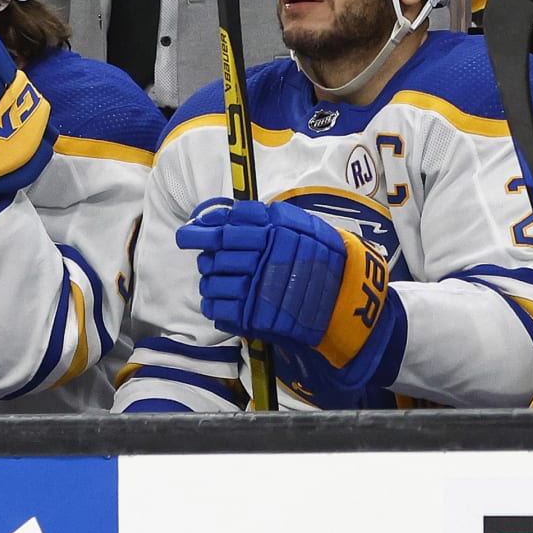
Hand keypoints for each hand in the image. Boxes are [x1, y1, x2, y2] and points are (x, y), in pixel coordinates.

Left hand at [178, 198, 402, 385]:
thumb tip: (219, 213)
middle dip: (208, 261)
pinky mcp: (255, 318)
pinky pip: (218, 310)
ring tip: (218, 283)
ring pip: (211, 285)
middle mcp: (260, 261)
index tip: (185, 236)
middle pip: (213, 259)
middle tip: (211, 262)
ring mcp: (257, 292)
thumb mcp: (296, 222)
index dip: (199, 234)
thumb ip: (258, 215)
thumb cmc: (322, 254)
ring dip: (209, 284)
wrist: (347, 297)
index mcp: (269, 235)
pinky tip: (221, 302)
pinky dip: (214, 306)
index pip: (222, 233)